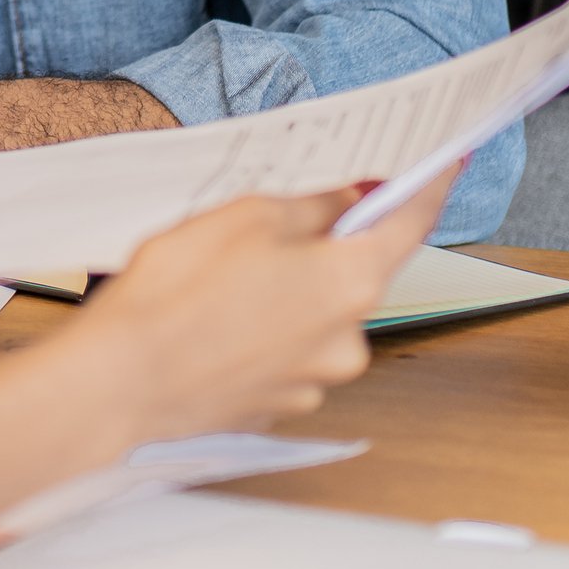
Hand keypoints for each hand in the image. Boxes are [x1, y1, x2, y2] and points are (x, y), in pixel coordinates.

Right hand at [69, 172, 451, 436]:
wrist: (122, 380)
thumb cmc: (178, 295)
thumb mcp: (246, 216)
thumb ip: (312, 206)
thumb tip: (346, 202)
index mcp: (351, 282)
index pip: (410, 223)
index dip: (427, 187)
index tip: (446, 165)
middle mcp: (347, 339)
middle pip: (356, 274)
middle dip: (326, 245)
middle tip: (273, 222)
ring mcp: (314, 379)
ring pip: (316, 316)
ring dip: (288, 292)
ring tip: (221, 276)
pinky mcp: (278, 403)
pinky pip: (285, 352)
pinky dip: (262, 331)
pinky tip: (215, 317)